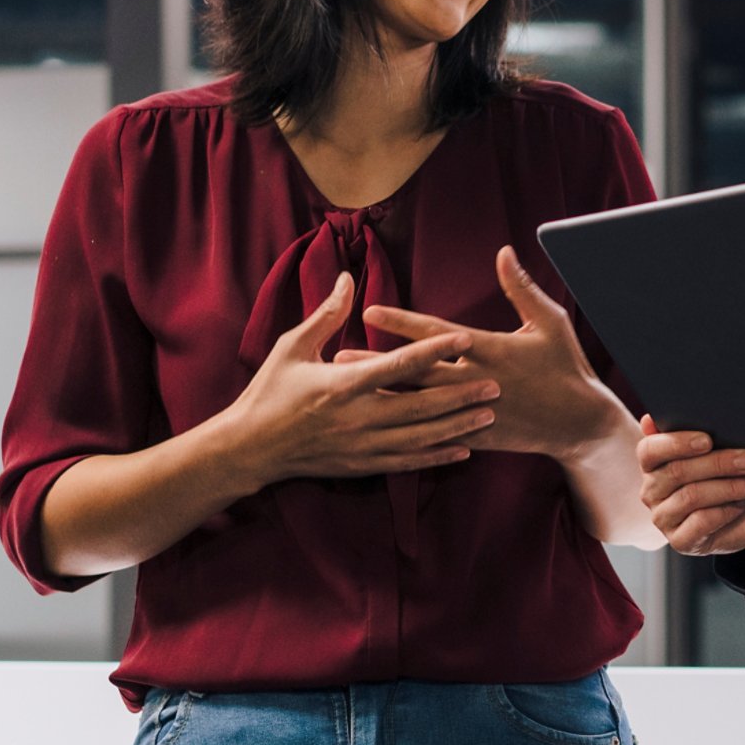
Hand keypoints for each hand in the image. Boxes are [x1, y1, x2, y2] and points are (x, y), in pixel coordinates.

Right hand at [227, 272, 500, 484]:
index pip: (397, 365)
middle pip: (419, 406)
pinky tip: (463, 451)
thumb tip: (347, 279)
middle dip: (460, 395)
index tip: (464, 337)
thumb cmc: (269, 391)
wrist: (249, 448)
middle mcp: (356, 418)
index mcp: (341, 385)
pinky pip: (407, 462)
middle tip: (496, 384)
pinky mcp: (361, 465)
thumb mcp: (292, 347)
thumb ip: (326, 315)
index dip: (434, 350)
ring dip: (457, 426)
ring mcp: (361, 446)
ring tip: (489, 415)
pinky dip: (437, 457)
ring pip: (420, 437)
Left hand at [355, 246, 622, 463]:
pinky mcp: (475, 435)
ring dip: (380, 394)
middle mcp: (476, 381)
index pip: (437, 333)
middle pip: (415, 370)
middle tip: (338, 355)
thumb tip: (504, 252)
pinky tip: (376, 426)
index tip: (370, 310)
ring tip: (346, 388)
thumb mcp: (549, 323)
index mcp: (490, 350)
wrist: (580, 424)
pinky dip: (404, 428)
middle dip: (377, 362)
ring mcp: (473, 411)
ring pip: (416, 402)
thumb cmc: (567, 367)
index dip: (402, 321)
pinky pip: (434, 432)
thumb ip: (522, 289)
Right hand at [636, 416, 744, 568]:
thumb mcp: (718, 450)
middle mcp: (651, 490)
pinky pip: (701, 521)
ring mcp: (663, 518)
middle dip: (717, 463)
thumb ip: (697, 434)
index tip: (708, 440)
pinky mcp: (680, 541)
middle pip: (677, 472)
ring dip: (729, 487)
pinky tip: (743, 503)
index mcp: (653, 463)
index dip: (677, 443)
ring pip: (691, 496)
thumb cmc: (729, 475)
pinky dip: (726, 510)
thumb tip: (660, 417)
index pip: (649, 450)